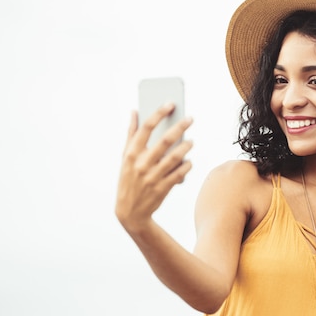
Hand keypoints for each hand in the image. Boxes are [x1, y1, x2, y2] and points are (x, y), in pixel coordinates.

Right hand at [115, 103, 192, 231]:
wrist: (130, 212)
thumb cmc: (128, 179)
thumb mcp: (125, 157)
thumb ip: (131, 134)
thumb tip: (134, 111)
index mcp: (131, 153)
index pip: (146, 128)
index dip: (159, 113)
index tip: (171, 104)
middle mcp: (141, 164)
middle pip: (165, 140)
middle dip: (180, 127)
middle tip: (190, 119)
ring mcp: (152, 177)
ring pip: (175, 157)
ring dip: (186, 147)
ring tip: (191, 141)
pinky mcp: (162, 188)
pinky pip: (180, 174)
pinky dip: (186, 166)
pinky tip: (189, 161)